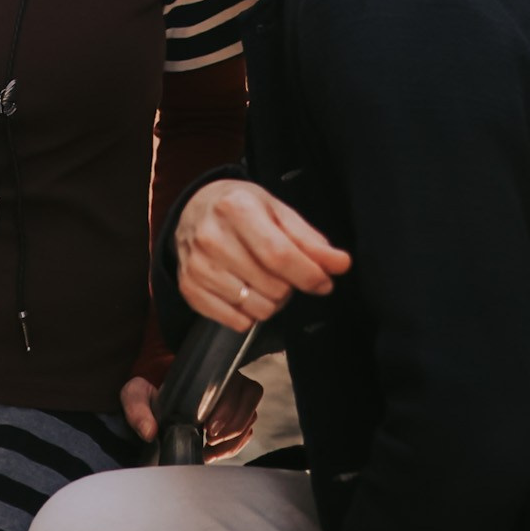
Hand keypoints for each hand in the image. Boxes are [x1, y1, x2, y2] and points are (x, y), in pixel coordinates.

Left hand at [118, 372, 260, 458]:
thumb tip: (150, 431)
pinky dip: (235, 444)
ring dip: (235, 439)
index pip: (237, 385)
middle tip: (210, 441)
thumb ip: (137, 409)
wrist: (151, 393)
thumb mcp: (135, 394)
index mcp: (207, 373)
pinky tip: (215, 451)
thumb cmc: (146, 389)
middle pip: (249, 403)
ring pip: (250, 417)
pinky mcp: (231, 414)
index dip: (230, 409)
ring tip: (211, 449)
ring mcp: (231, 397)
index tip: (209, 429)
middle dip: (233, 428)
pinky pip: (246, 429)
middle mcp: (224, 382)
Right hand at [176, 179, 351, 331]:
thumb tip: (339, 265)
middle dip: (289, 286)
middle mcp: (211, 237)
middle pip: (272, 286)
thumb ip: (310, 241)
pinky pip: (236, 321)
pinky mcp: (189, 287)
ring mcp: (197, 265)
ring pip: (257, 309)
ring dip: (271, 301)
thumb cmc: (241, 209)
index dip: (309, 275)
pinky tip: (245, 291)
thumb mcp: (278, 211)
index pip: (280, 255)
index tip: (324, 281)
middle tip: (282, 272)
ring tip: (262, 280)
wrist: (194, 209)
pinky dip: (249, 313)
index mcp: (236, 209)